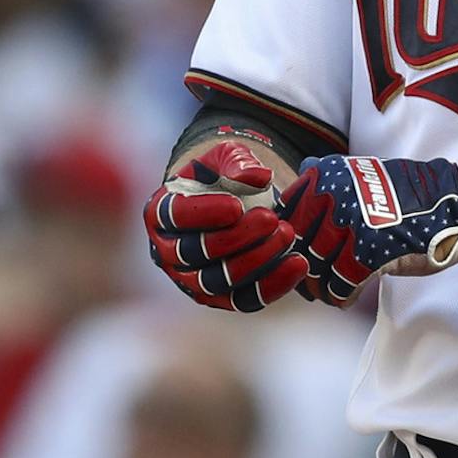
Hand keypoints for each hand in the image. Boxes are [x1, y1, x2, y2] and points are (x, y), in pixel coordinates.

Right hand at [145, 139, 308, 312]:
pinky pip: (244, 300)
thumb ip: (238, 162)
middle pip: (194, 254)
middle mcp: (168, 252)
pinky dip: (272, 285)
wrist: (234, 203)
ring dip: (255, 261)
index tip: (237, 206)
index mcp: (161, 212)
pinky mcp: (221, 298)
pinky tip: (297, 264)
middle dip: (236, 238)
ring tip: (286, 235)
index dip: (204, 213)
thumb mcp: (227, 157)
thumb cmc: (222, 178)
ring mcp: (191, 280)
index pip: (174, 217)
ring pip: (217, 282)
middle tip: (270, 219)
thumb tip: (258, 177)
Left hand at [278, 152, 457, 306]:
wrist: (453, 206)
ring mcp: (350, 223)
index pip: (286, 211)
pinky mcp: (367, 252)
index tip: (294, 252)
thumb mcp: (362, 174)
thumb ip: (327, 184)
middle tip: (308, 279)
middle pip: (297, 242)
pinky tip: (345, 299)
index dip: (287, 236)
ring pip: (315, 266)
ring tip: (326, 291)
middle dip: (301, 265)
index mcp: (327, 174)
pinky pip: (340, 283)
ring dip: (319, 285)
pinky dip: (339, 296)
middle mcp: (333, 195)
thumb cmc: (407, 196)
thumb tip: (294, 193)